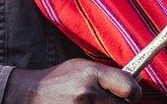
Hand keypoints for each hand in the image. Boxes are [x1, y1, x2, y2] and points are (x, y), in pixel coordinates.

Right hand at [4, 58, 141, 102]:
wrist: (30, 95)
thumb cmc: (59, 80)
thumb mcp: (82, 67)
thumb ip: (107, 74)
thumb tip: (136, 81)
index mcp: (91, 73)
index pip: (129, 87)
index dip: (134, 93)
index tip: (132, 96)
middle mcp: (87, 92)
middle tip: (108, 101)